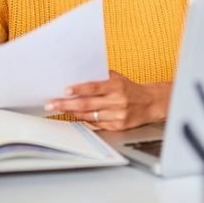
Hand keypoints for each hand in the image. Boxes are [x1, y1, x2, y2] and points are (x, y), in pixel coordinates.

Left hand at [46, 71, 171, 130]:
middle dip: (66, 105)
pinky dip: (85, 119)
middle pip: (87, 104)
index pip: (93, 87)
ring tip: (61, 109)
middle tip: (52, 104)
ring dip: (73, 113)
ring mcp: (117, 115)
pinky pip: (96, 124)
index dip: (78, 89)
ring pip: (89, 116)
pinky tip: (76, 116)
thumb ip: (100, 77)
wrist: (151, 103)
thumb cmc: (130, 88)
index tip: (65, 91)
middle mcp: (117, 101)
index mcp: (116, 86)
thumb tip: (77, 76)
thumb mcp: (118, 78)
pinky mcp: (118, 126)